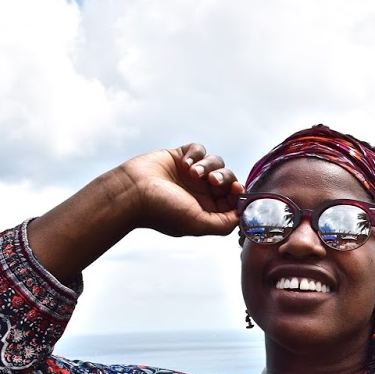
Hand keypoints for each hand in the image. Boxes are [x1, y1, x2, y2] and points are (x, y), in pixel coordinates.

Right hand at [115, 142, 243, 237]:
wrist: (132, 192)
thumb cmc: (162, 210)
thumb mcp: (198, 224)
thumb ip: (224, 223)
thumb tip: (242, 215)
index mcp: (206, 209)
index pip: (233, 199)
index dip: (238, 193)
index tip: (235, 189)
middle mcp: (200, 191)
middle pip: (228, 179)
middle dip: (224, 178)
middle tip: (212, 181)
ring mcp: (190, 173)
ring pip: (215, 162)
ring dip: (208, 165)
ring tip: (193, 173)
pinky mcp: (180, 156)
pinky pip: (198, 149)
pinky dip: (196, 154)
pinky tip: (185, 164)